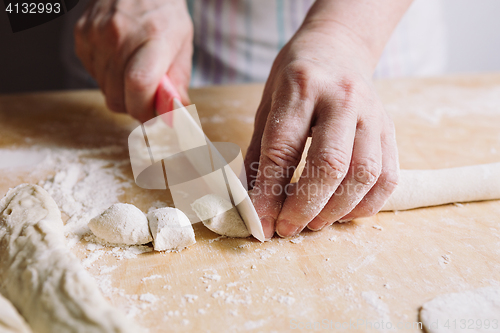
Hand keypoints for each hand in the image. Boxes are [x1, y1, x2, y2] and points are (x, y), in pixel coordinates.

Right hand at [74, 0, 192, 121]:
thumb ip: (178, 82)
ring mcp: (97, 35)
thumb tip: (174, 115)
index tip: (153, 116)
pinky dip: (107, 78)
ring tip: (134, 73)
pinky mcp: (81, 36)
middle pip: (118, 96)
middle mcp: (120, 35)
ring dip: (121, 93)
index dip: (144, 110)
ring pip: (105, 90)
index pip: (139, 85)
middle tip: (147, 99)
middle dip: (134, 107)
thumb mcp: (182, 44)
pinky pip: (93, 75)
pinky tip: (119, 62)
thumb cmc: (163, 15)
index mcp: (154, 36)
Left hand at [245, 21, 399, 238]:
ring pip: (364, 174)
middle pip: (330, 165)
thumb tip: (253, 202)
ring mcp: (372, 114)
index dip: (269, 194)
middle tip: (288, 228)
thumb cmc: (296, 77)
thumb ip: (261, 152)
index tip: (260, 223)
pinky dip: (366, 204)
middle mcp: (342, 99)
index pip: (283, 150)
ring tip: (314, 223)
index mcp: (301, 87)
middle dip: (306, 207)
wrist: (338, 47)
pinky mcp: (389, 128)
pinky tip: (343, 212)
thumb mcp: (267, 104)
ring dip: (337, 210)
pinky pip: (388, 176)